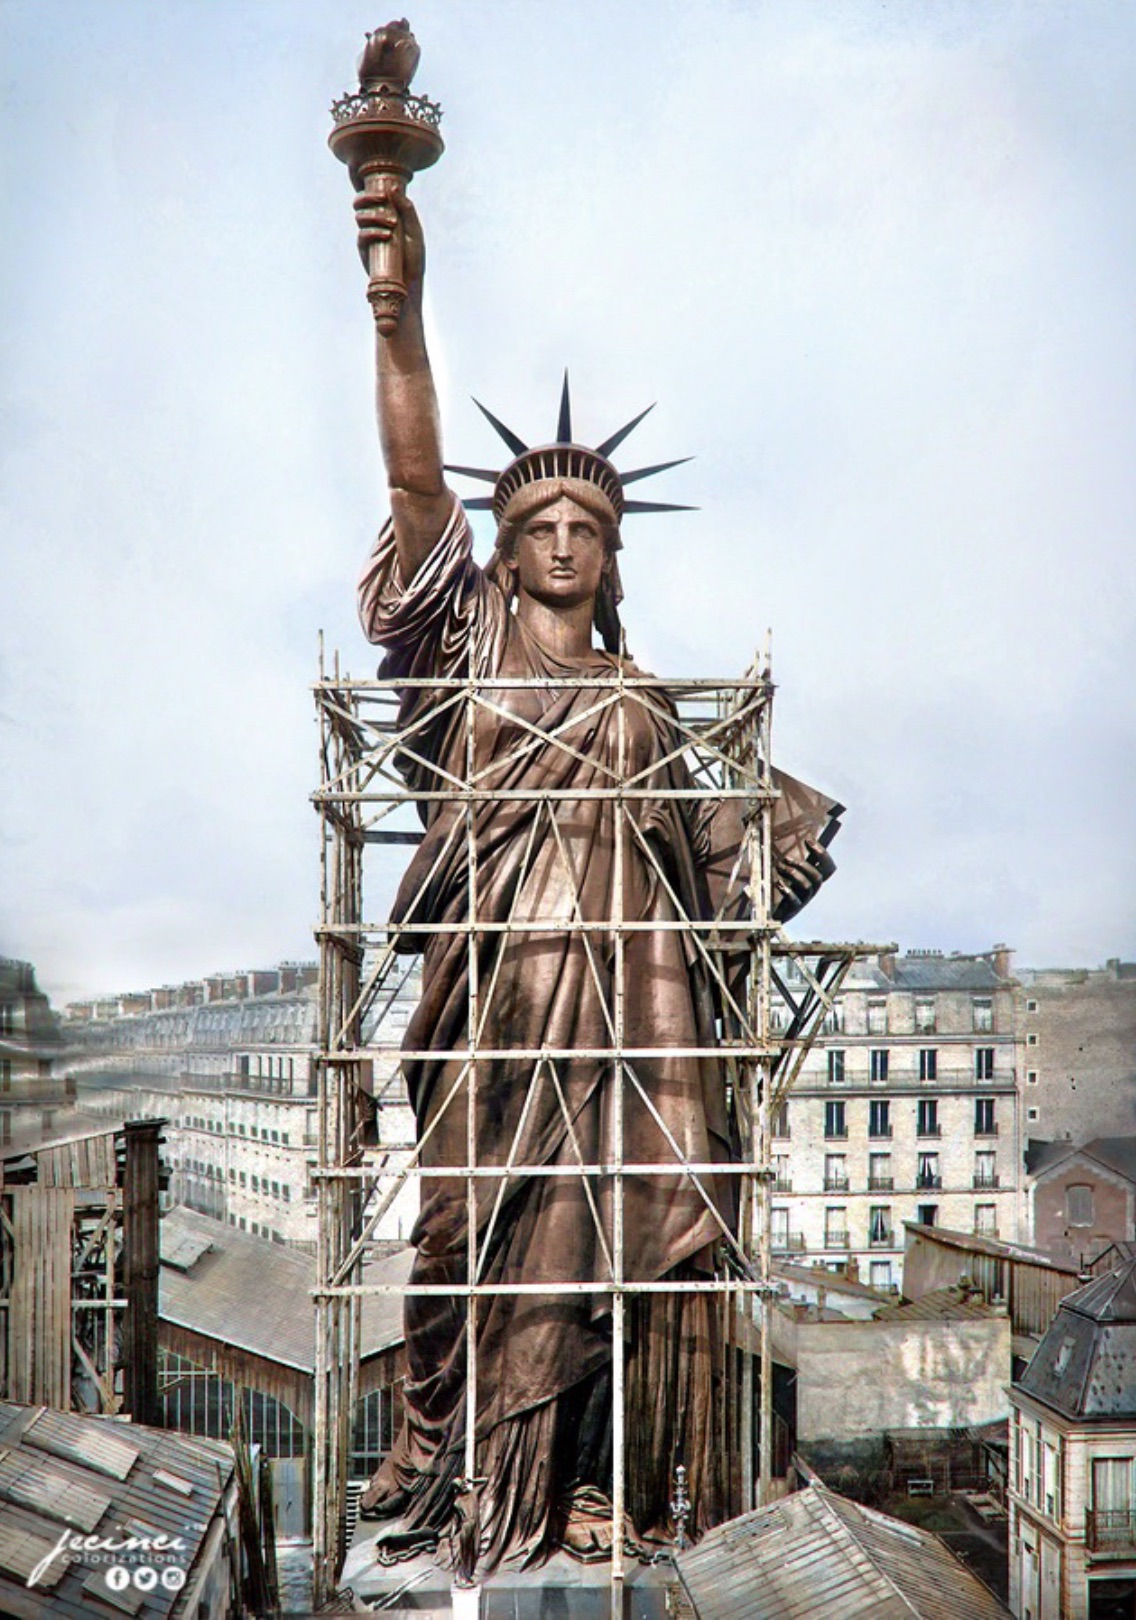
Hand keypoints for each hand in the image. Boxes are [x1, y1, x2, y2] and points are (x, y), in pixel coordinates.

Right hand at [354, 181, 424, 302]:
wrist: (410, 282)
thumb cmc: (414, 257)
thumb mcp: (415, 230)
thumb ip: (407, 209)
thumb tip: (394, 188)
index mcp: (384, 216)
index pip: (371, 197)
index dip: (372, 191)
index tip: (385, 194)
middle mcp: (373, 224)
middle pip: (359, 203)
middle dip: (368, 198)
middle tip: (382, 199)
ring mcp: (367, 236)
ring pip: (360, 217)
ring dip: (376, 216)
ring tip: (392, 225)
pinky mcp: (365, 251)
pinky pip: (362, 235)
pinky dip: (374, 232)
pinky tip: (386, 235)